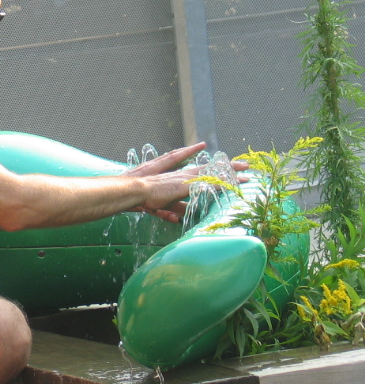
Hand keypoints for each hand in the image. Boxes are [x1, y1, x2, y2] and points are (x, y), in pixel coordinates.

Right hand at [123, 142, 249, 222]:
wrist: (137, 191)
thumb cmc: (146, 197)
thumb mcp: (164, 204)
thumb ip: (175, 209)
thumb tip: (180, 218)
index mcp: (179, 177)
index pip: (201, 171)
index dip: (214, 169)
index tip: (227, 167)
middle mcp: (185, 175)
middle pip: (212, 169)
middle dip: (228, 167)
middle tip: (245, 165)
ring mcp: (187, 178)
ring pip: (214, 174)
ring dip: (230, 173)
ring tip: (245, 171)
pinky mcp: (188, 184)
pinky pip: (209, 183)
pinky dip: (222, 182)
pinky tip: (233, 183)